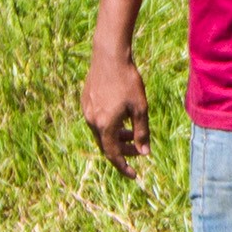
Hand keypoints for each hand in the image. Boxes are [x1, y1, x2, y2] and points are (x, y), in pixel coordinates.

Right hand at [82, 49, 150, 173]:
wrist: (109, 56)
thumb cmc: (128, 81)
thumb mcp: (140, 108)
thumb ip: (142, 132)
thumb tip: (145, 152)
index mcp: (105, 125)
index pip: (113, 154)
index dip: (124, 167)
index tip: (134, 175)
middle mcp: (92, 121)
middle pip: (107, 145)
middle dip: (123, 151)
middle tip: (139, 151)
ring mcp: (87, 111)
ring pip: (101, 133)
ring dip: (117, 137)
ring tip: (132, 133)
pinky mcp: (86, 101)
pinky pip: (97, 121)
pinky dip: (110, 126)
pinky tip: (121, 118)